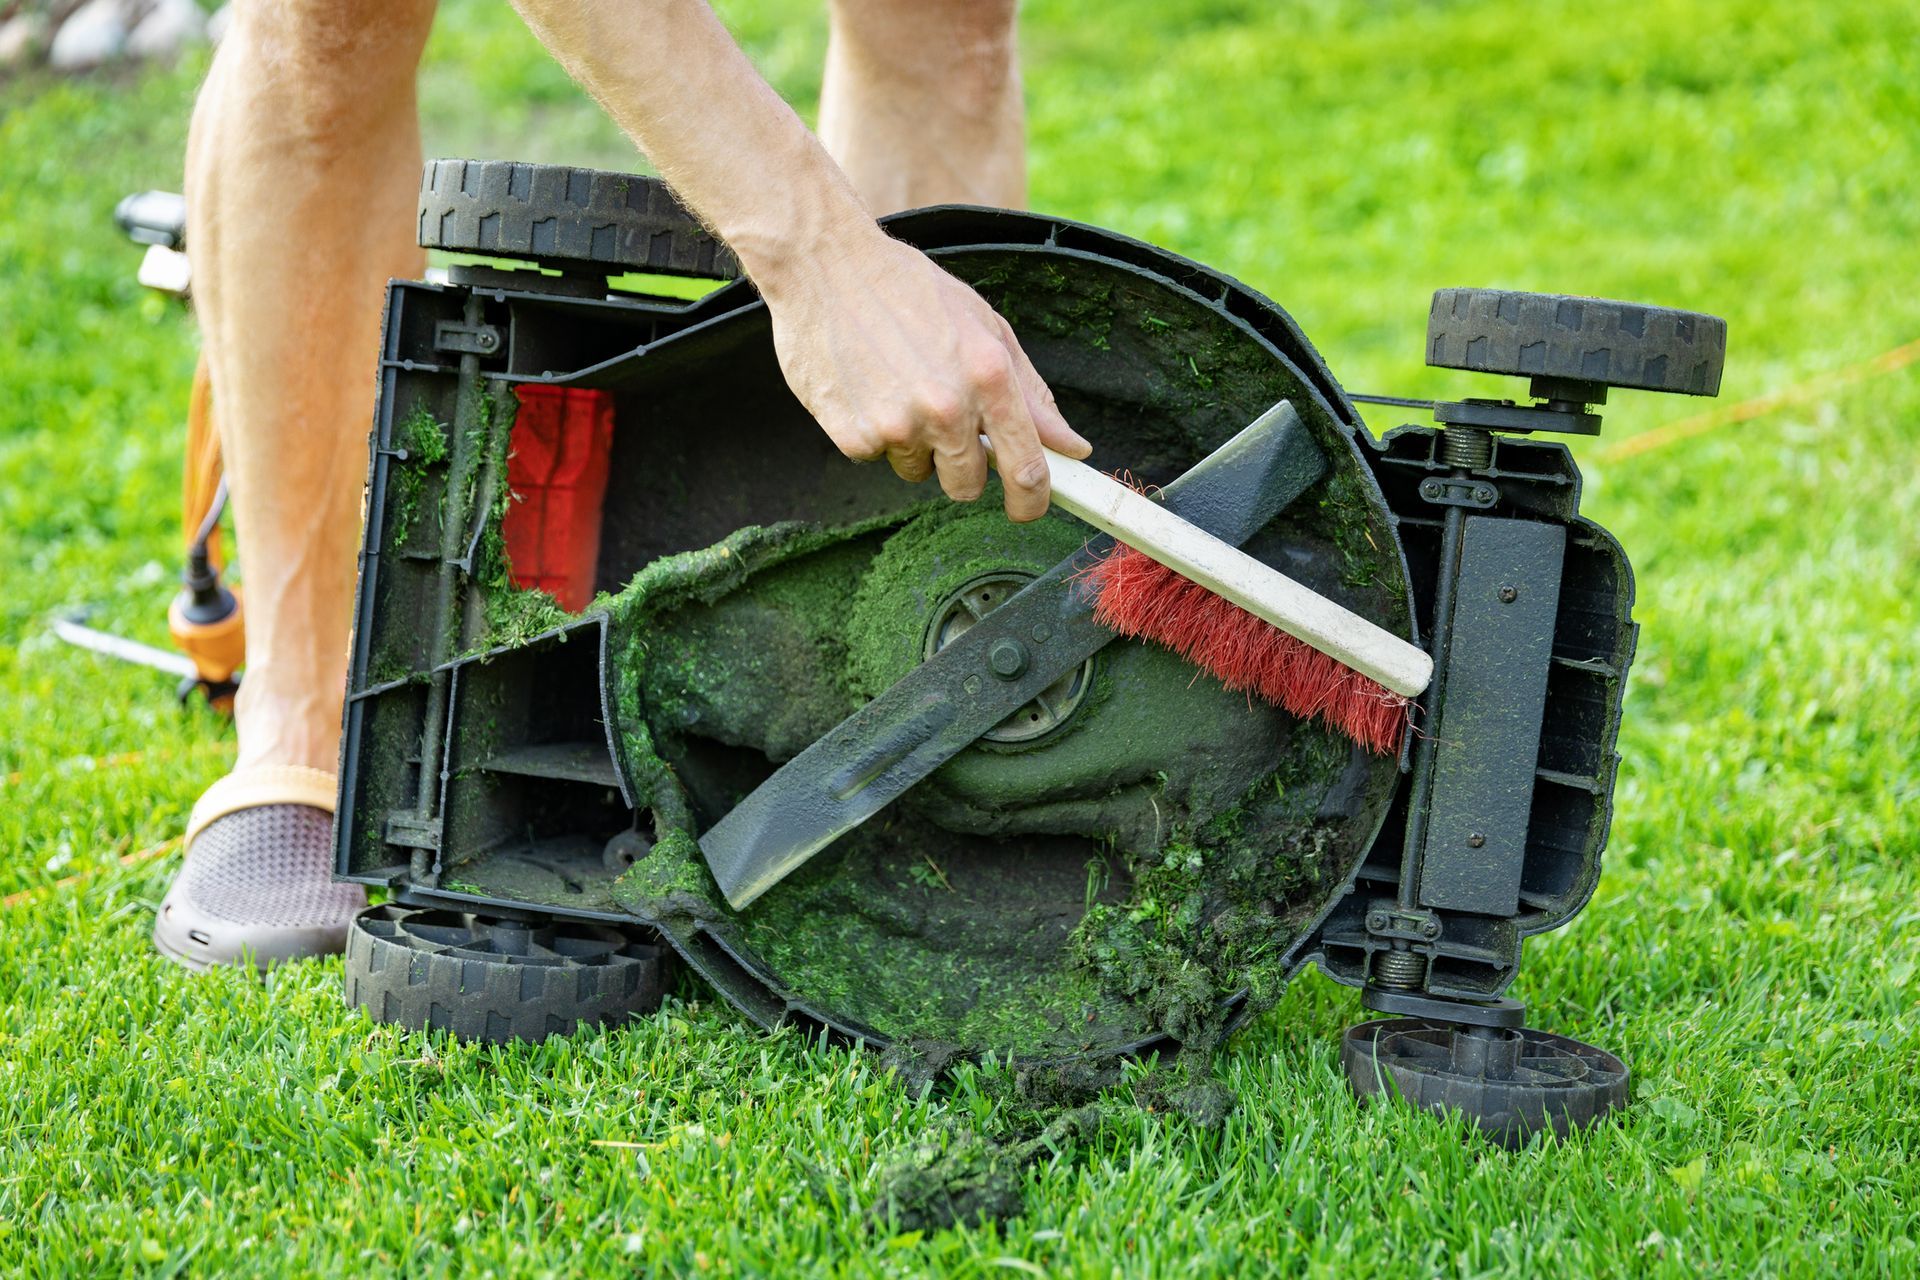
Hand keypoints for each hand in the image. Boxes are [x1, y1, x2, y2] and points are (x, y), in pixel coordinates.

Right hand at [757, 230, 1091, 521]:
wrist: (824, 267)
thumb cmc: (910, 291)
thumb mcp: (985, 328)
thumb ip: (1031, 394)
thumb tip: (1072, 446)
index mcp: (989, 376)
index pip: (1026, 468)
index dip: (1032, 500)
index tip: (1028, 507)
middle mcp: (946, 407)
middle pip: (967, 485)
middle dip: (961, 466)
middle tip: (942, 420)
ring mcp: (896, 425)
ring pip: (917, 471)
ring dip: (912, 443)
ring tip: (896, 385)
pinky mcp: (852, 435)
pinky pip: (875, 457)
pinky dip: (872, 431)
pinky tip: (864, 386)